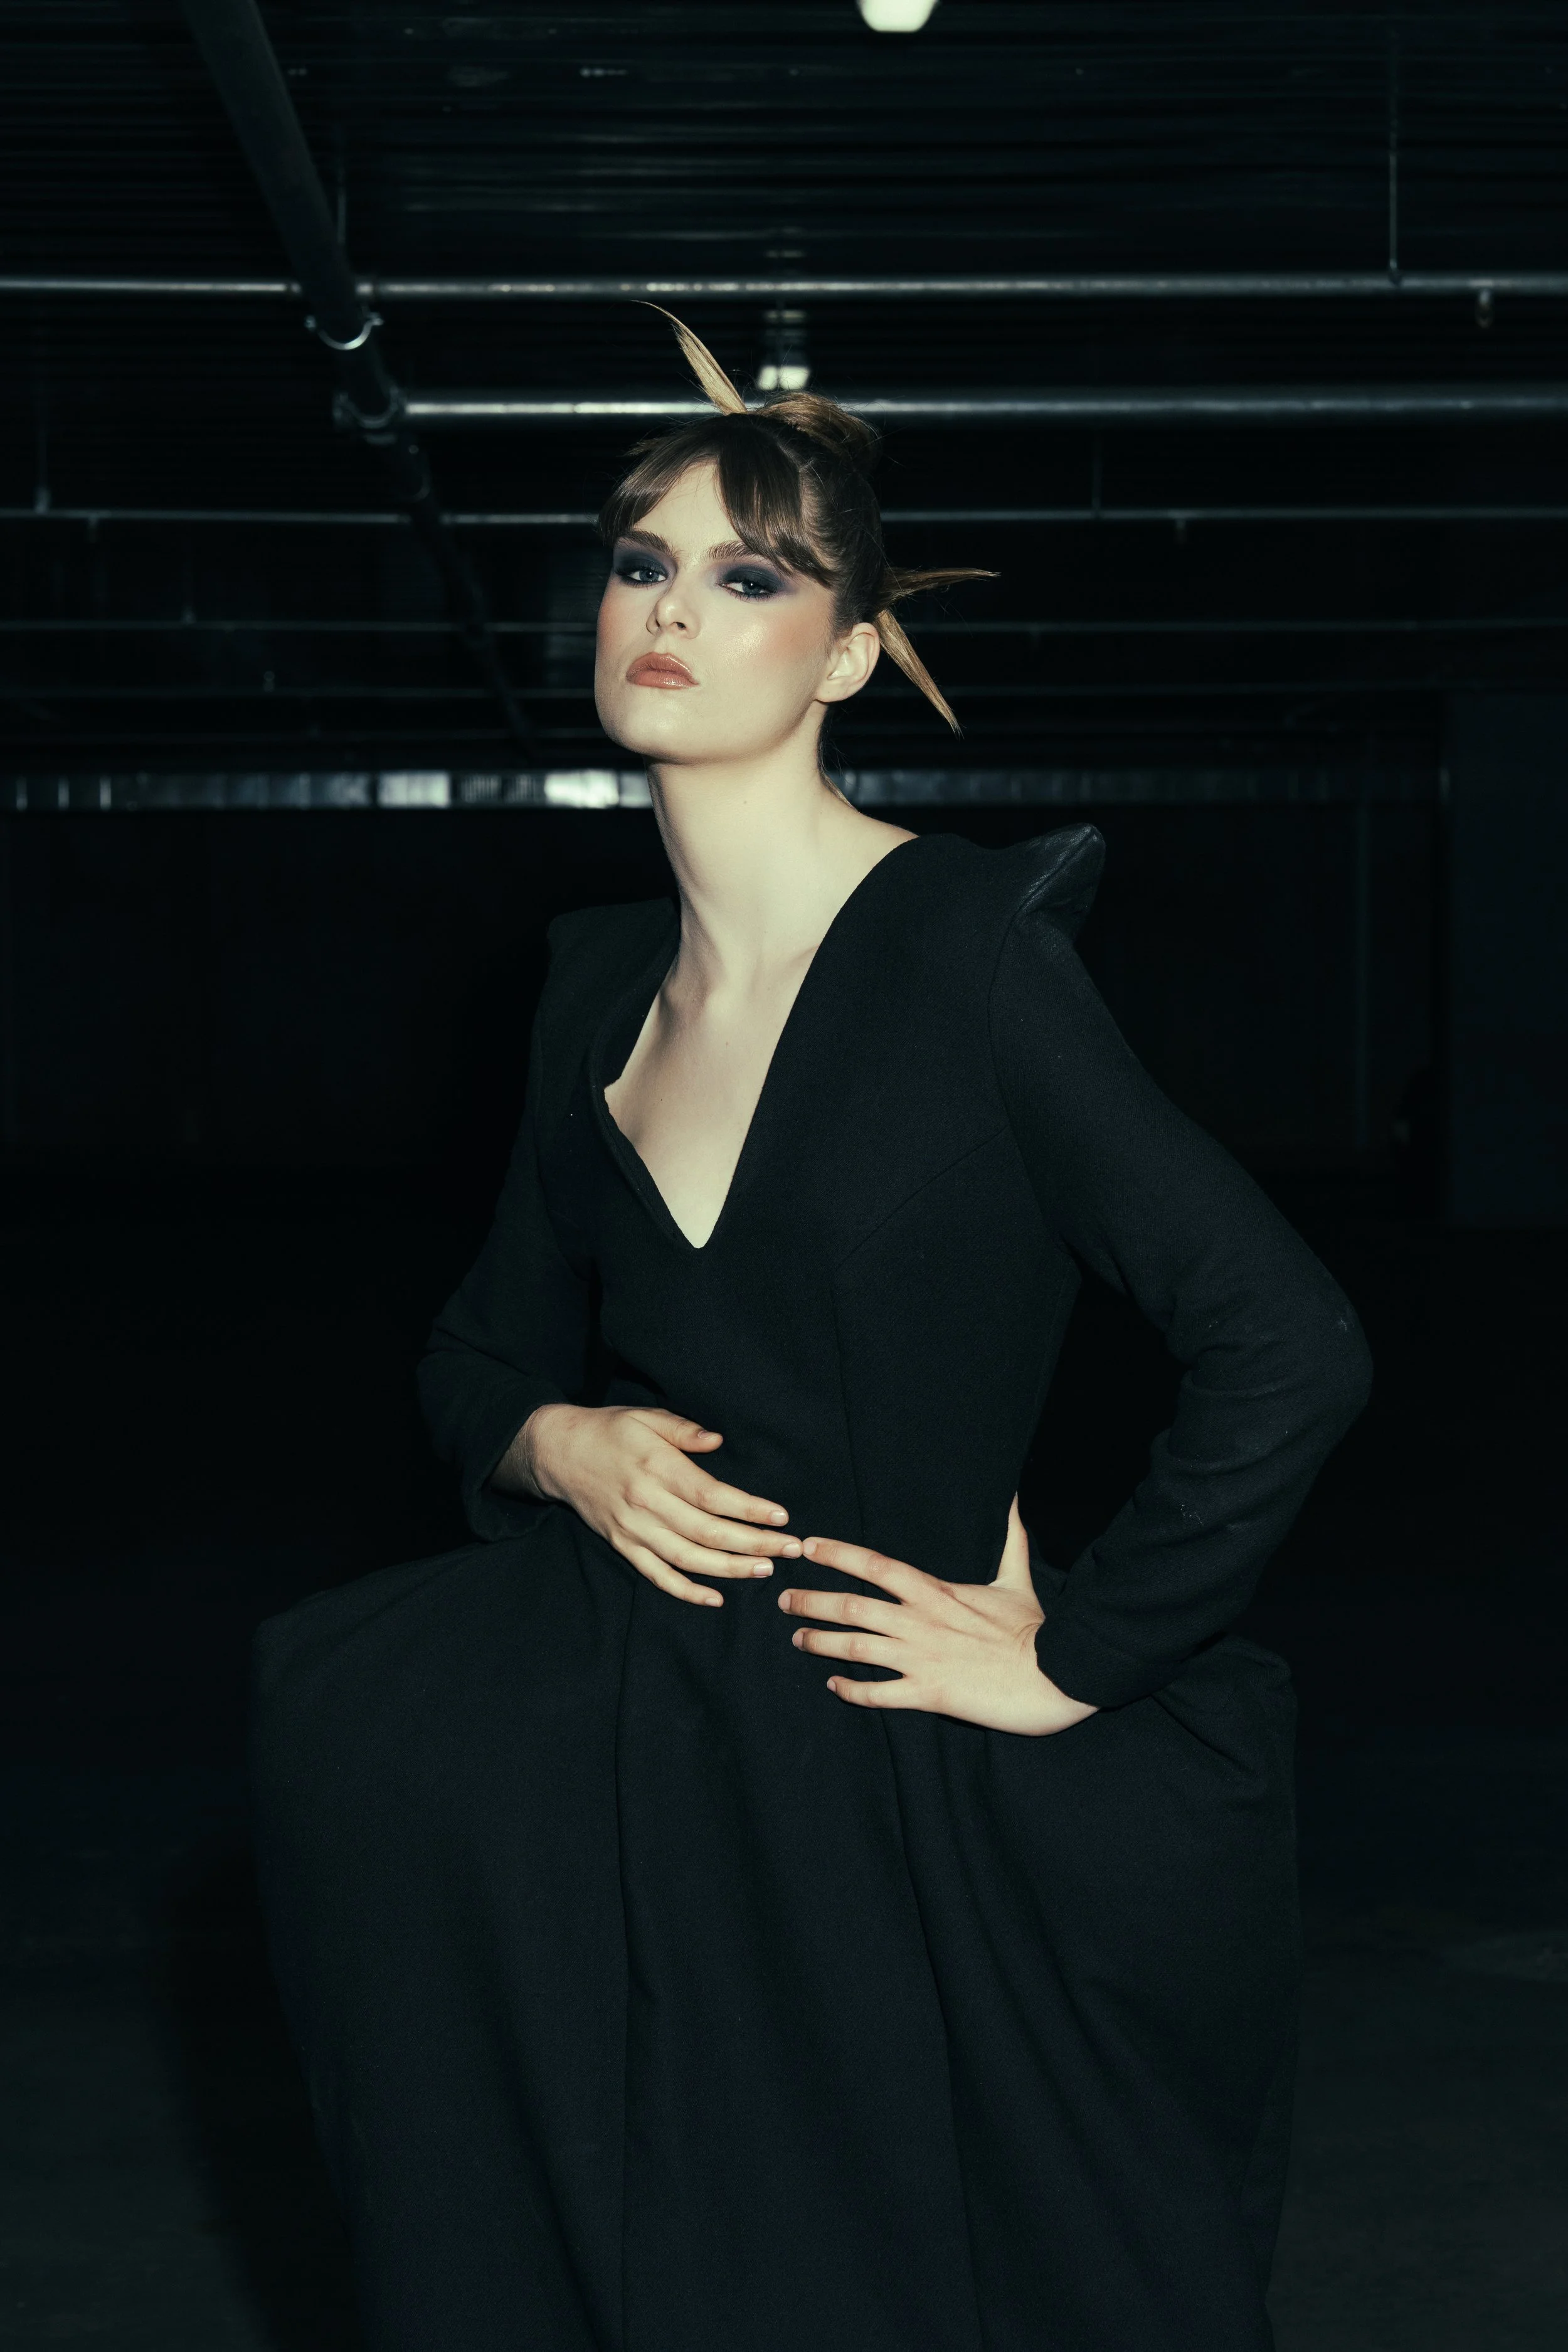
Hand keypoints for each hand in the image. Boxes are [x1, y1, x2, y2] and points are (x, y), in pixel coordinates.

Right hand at [509, 1402, 800, 1607]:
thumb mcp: (646, 1417)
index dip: (748, 1510)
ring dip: (729, 1569)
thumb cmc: (609, 1431)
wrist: (557, 1453)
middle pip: (708, 1532)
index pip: (712, 1496)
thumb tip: (719, 1441)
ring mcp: (633, 1529)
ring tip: (765, 1571)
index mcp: (657, 1467)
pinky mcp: (622, 1545)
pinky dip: (685, 1591)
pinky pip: (656, 1575)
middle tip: (790, 1549)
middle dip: (753, 1544)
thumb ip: (684, 1430)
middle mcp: (646, 1502)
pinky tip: (715, 1598)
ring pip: (687, 1559)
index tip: (781, 1516)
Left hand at [777, 1496, 1097, 1736]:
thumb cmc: (1034, 1628)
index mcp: (935, 1591)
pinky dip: (852, 1691)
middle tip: (784, 1600)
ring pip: (857, 1648)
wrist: (1055, 1675)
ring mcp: (922, 1659)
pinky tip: (835, 1687)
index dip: (836, 1555)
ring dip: (821, 1643)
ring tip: (797, 1639)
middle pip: (853, 1606)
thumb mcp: (1017, 1578)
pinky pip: (879, 1694)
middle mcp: (920, 1622)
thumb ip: (1010, 1539)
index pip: (875, 1566)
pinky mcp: (930, 1695)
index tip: (807, 1548)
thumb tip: (1015, 1500)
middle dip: (812, 1601)